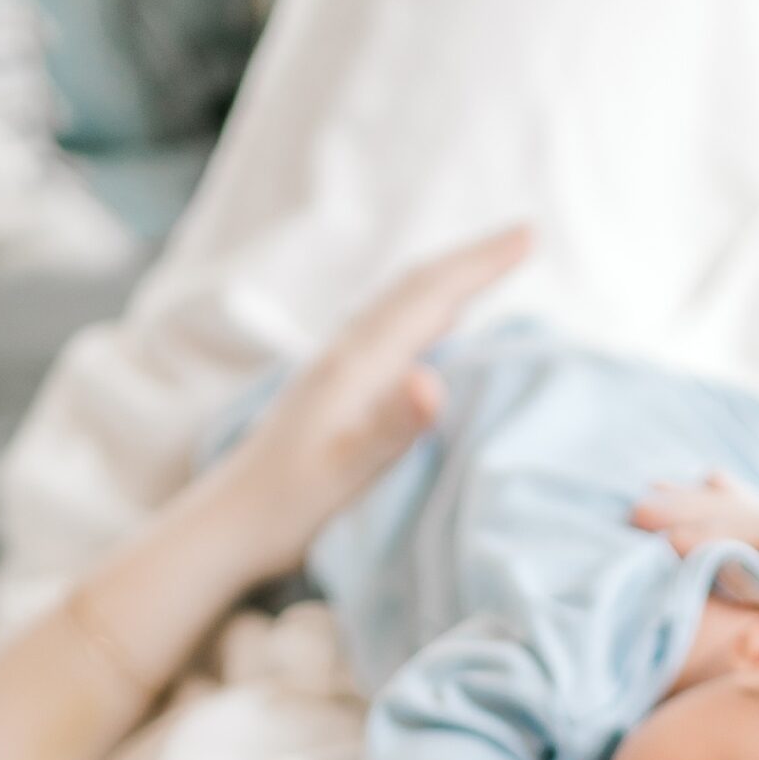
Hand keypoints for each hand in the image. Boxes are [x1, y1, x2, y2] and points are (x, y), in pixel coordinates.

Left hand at [222, 224, 530, 577]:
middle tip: (524, 238)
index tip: (530, 236)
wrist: (228, 524)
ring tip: (486, 272)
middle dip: (472, 262)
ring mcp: (337, 369)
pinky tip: (430, 331)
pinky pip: (390, 333)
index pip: (429, 296)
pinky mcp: (332, 391)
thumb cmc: (289, 506)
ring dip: (447, 283)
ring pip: (401, 307)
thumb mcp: (346, 470)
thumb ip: (391, 425)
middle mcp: (347, 354)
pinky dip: (424, 315)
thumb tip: (434, 382)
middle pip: (416, 289)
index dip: (481, 265)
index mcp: (358, 364)